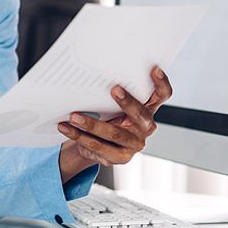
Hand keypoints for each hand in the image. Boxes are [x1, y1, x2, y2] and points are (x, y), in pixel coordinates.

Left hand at [57, 66, 172, 182]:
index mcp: (148, 109)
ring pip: (114, 133)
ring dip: (91, 124)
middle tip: (114, 89)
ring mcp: (134, 144)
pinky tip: (66, 128)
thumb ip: (112, 94)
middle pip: (140, 114)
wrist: (97, 146)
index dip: (161, 83)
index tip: (154, 70)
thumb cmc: (108, 117)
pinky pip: (98, 146)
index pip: (161, 95)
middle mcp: (145, 127)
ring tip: (74, 116)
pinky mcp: (120, 157)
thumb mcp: (113, 104)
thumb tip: (92, 76)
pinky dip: (78, 136)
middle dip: (127, 101)